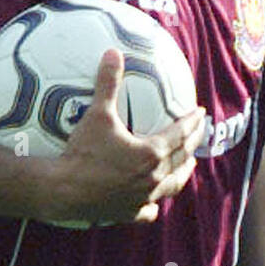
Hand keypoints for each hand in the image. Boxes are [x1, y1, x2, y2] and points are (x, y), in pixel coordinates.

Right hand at [37, 48, 204, 224]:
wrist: (63, 190)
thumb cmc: (82, 152)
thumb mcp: (97, 113)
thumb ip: (107, 83)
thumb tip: (113, 52)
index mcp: (152, 152)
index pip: (181, 134)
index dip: (193, 121)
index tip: (201, 112)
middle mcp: (154, 177)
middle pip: (183, 158)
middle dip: (194, 142)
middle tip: (200, 132)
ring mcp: (143, 198)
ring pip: (173, 185)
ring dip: (183, 172)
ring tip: (189, 165)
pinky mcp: (130, 213)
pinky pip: (149, 210)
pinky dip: (154, 204)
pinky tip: (153, 202)